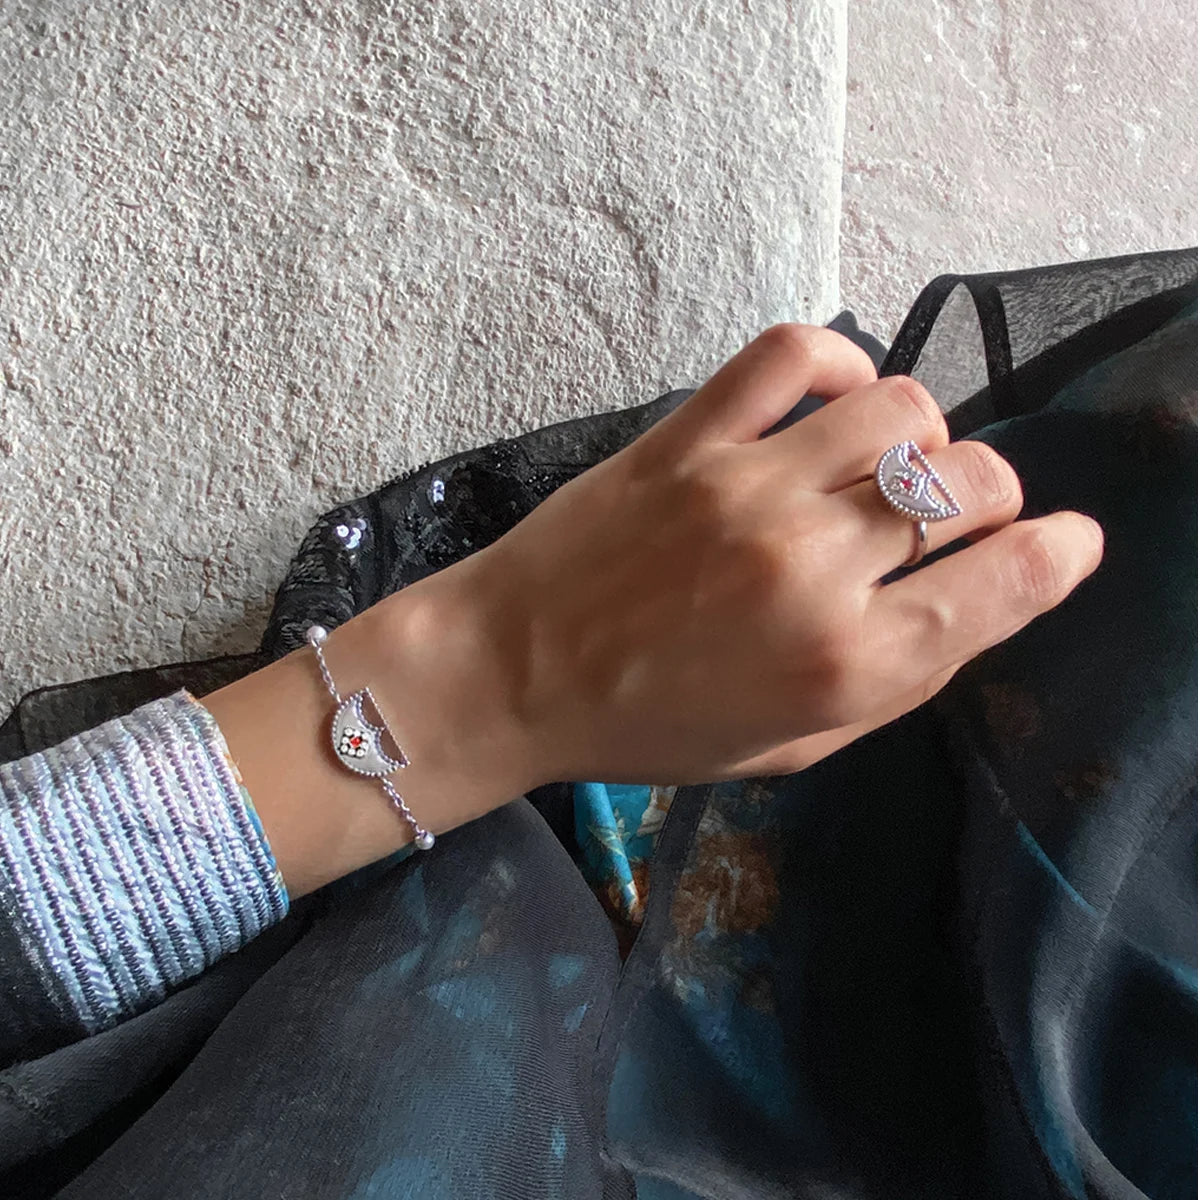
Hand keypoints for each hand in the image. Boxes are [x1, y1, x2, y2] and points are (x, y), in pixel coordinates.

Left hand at [203, 323, 1103, 895]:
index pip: (1008, 584)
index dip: (1060, 555)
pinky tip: (831, 397)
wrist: (511, 675)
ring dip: (921, 430)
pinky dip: (837, 361)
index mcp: (846, 666)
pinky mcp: (689, 437)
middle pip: (969, 483)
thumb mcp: (788, 744)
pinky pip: (794, 354)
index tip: (1064, 543)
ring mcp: (750, 489)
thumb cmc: (647, 726)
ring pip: (903, 406)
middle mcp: (814, 569)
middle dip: (992, 496)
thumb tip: (974, 598)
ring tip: (887, 458)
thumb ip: (891, 678)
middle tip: (957, 511)